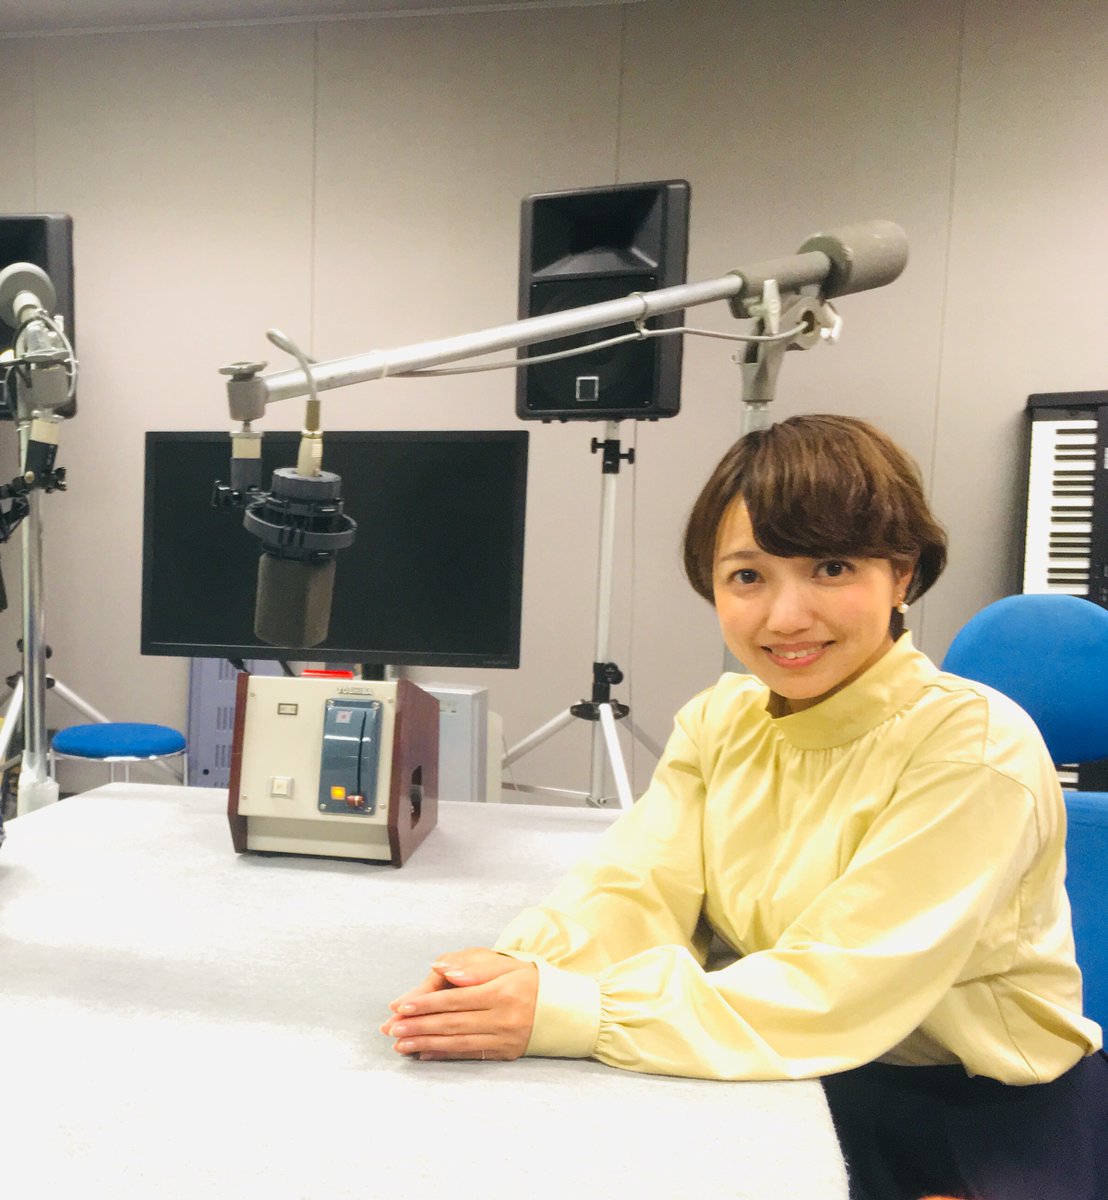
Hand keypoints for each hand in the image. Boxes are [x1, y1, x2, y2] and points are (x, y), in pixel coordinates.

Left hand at [380, 947, 537, 1060]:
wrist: (562, 1008)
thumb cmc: (528, 980)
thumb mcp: (506, 965)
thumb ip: (474, 968)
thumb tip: (442, 972)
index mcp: (502, 992)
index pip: (455, 999)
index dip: (426, 1003)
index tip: (401, 1006)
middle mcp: (503, 1018)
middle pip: (453, 1023)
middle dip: (419, 1026)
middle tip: (392, 1029)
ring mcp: (504, 1039)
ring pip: (458, 1042)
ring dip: (426, 1043)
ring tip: (401, 1044)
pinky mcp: (504, 1054)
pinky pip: (469, 1055)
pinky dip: (444, 1054)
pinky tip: (425, 1053)